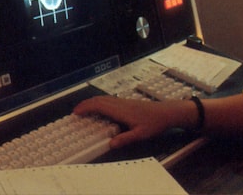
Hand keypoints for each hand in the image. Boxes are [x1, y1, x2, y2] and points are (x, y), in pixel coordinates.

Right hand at [73, 96, 193, 149]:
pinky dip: (100, 103)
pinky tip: (101, 109)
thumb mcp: (140, 135)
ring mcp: (124, 101)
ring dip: (93, 102)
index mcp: (121, 110)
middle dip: (86, 104)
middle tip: (76, 111)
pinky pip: (109, 100)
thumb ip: (125, 139)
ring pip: (104, 98)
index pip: (99, 105)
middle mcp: (120, 103)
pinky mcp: (127, 103)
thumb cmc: (154, 123)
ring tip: (85, 109)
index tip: (76, 112)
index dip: (86, 107)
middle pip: (99, 99)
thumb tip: (110, 144)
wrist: (167, 112)